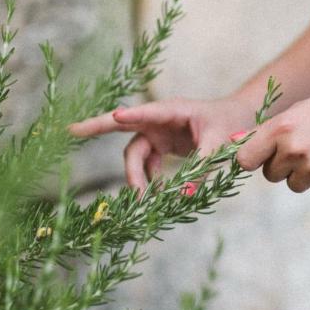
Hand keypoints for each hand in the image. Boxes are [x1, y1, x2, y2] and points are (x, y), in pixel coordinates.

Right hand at [68, 95, 255, 196]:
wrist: (239, 120)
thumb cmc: (230, 123)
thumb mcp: (220, 144)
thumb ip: (202, 168)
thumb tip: (183, 197)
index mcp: (172, 110)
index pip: (146, 113)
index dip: (130, 116)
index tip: (115, 116)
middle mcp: (159, 119)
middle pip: (122, 125)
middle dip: (96, 128)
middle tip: (70, 131)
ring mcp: (158, 132)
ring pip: (135, 154)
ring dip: (136, 176)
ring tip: (144, 199)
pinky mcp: (161, 145)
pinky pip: (147, 165)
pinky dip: (149, 180)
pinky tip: (159, 194)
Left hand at [235, 86, 309, 196]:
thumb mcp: (303, 109)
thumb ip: (269, 130)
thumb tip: (234, 143)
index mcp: (282, 127)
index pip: (245, 158)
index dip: (254, 160)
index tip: (264, 158)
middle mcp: (293, 148)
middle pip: (271, 175)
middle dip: (284, 167)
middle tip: (308, 149)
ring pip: (294, 185)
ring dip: (306, 175)